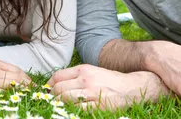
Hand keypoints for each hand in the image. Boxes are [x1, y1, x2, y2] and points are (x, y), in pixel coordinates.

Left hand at [49, 64, 167, 109]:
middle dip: (54, 96)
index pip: (57, 76)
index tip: (49, 91)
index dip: (49, 85)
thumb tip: (54, 84)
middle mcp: (86, 80)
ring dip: (61, 104)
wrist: (131, 88)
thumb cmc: (109, 81)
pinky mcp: (98, 106)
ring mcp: (92, 93)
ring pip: (65, 99)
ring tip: (64, 105)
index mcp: (83, 69)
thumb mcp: (92, 72)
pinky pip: (77, 110)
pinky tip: (75, 110)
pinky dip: (73, 111)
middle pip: (58, 89)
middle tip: (56, 100)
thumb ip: (75, 76)